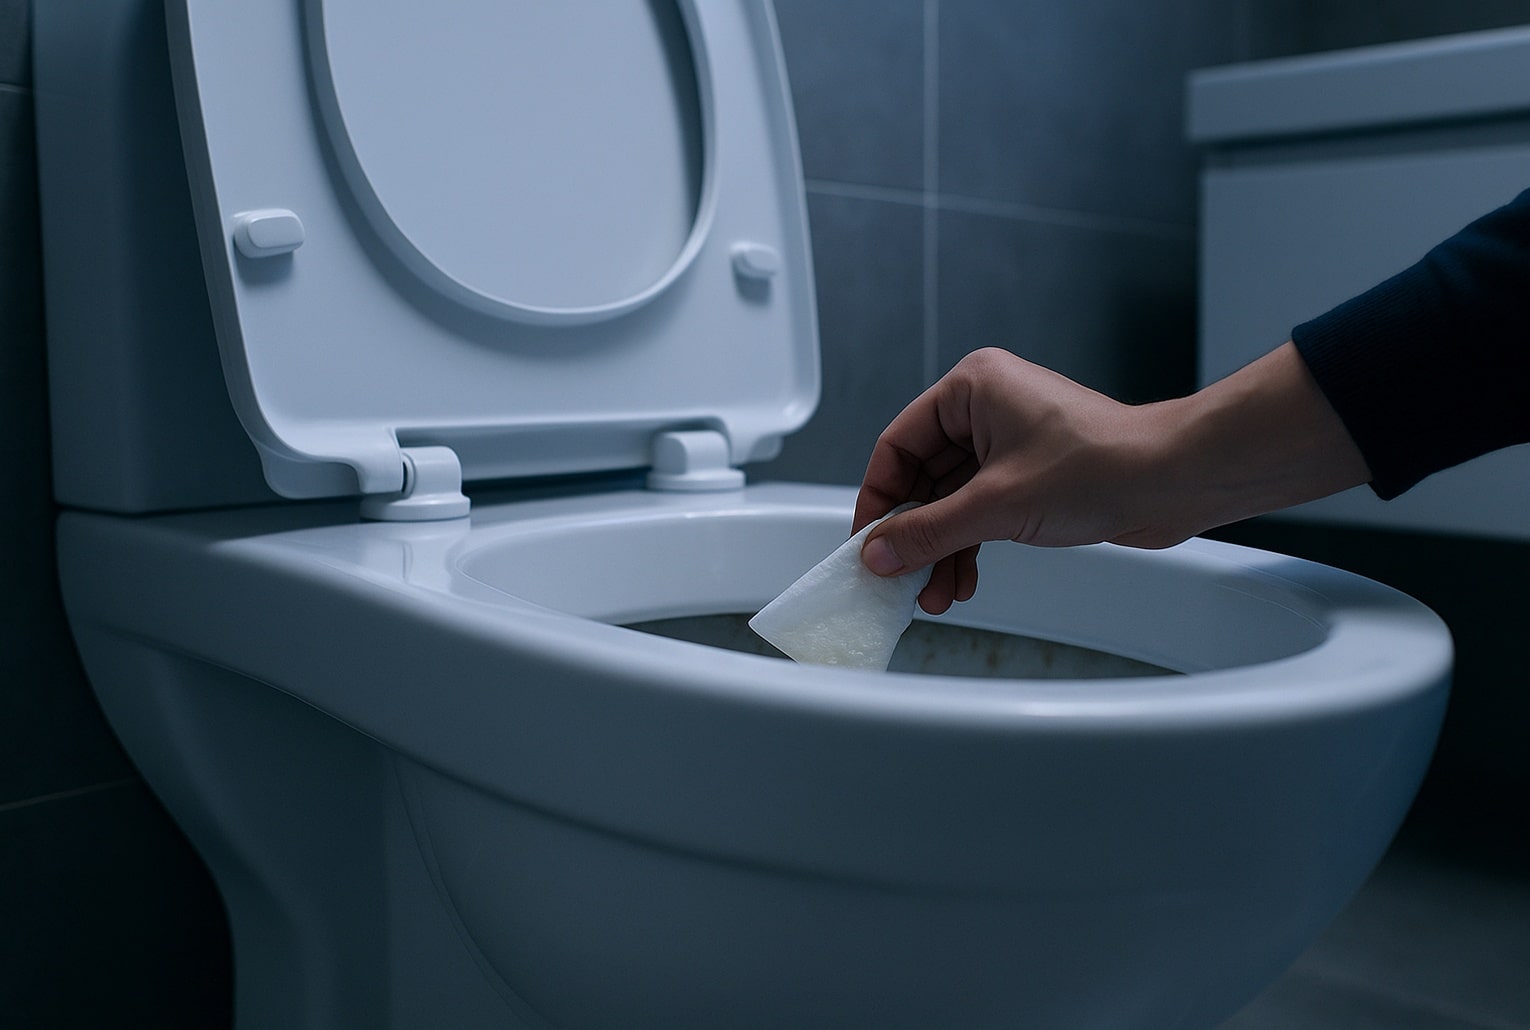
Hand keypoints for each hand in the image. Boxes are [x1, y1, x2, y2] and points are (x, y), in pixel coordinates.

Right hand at [852, 348, 1169, 613]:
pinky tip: (963, 581)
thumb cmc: (1103, 465)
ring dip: (941, 550)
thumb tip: (878, 553)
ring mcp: (1010, 443)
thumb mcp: (996, 506)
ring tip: (934, 594)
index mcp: (972, 389)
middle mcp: (987, 409)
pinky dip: (969, 546)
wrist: (1175, 481)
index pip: (897, 446)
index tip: (867, 543)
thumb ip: (928, 533)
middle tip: (898, 577)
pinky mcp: (1030, 475)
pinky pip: (981, 512)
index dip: (878, 500)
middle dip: (914, 536)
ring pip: (952, 502)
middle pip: (923, 479)